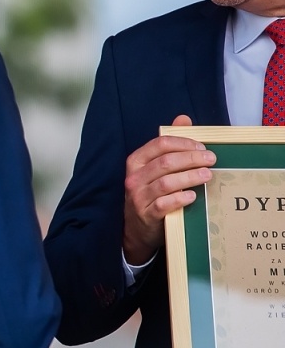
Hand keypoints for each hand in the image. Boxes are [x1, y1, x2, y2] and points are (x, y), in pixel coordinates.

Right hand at [123, 115, 214, 264]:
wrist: (137, 228)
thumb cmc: (150, 192)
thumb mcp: (154, 168)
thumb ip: (168, 144)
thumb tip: (183, 119)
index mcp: (136, 162)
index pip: (159, 144)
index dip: (183, 143)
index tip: (202, 147)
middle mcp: (134, 178)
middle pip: (165, 162)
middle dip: (192, 158)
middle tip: (211, 159)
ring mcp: (139, 197)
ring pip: (166, 182)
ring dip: (190, 177)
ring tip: (207, 175)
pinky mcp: (146, 215)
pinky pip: (164, 204)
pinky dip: (180, 199)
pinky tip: (193, 196)